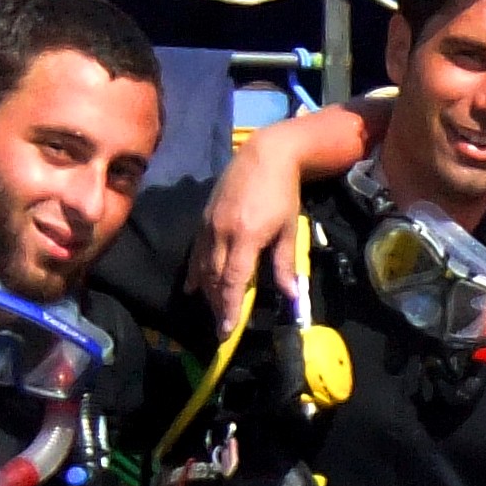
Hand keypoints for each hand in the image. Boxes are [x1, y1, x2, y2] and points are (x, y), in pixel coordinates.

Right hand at [189, 130, 314, 330]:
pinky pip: (197, 251)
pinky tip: (194, 288)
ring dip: (208, 292)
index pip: (234, 280)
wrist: (264, 156)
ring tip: (213, 312)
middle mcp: (222, 233)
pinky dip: (196, 272)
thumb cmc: (282, 193)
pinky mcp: (204, 218)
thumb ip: (285, 263)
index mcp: (245, 237)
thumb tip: (291, 295)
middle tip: (221, 329)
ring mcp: (210, 224)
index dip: (229, 307)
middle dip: (218, 306)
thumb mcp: (289, 229)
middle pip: (215, 278)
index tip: (227, 330)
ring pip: (203, 266)